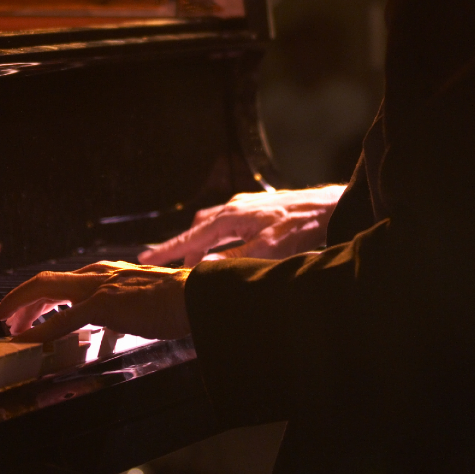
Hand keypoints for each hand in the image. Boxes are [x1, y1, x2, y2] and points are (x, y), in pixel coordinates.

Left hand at [0, 261, 191, 344]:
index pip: (63, 281)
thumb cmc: (179, 303)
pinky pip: (61, 319)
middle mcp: (98, 274)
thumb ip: (124, 311)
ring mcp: (98, 287)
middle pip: (44, 282)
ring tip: (7, 328)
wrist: (197, 297)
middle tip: (4, 319)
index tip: (26, 311)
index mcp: (108, 273)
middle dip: (19, 300)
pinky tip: (25, 342)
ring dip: (20, 308)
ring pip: (44, 291)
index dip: (39, 296)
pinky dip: (39, 331)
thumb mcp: (143, 303)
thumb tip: (115, 328)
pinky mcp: (103, 304)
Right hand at [139, 185, 344, 264]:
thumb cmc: (302, 227)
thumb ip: (235, 258)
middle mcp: (234, 207)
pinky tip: (222, 246)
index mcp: (231, 216)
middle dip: (182, 248)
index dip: (168, 250)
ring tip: (193, 261)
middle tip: (167, 267)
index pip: (192, 237)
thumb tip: (203, 268)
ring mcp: (246, 205)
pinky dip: (216, 236)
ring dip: (200, 242)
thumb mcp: (268, 247)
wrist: (329, 206)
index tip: (145, 260)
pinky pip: (226, 222)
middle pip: (198, 229)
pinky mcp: (257, 208)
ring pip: (212, 225)